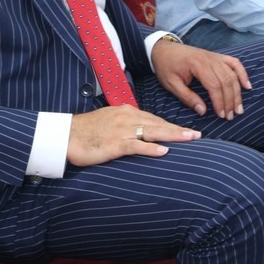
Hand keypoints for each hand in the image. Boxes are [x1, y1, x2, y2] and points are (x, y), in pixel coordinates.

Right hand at [67, 105, 200, 165]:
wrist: (66, 135)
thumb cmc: (86, 131)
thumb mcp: (108, 124)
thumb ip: (125, 126)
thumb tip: (139, 134)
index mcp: (125, 112)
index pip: (153, 119)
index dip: (171, 126)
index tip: (186, 131)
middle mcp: (126, 117)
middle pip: (158, 123)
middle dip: (178, 129)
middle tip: (197, 135)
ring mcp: (121, 129)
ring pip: (152, 131)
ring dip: (172, 135)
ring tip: (189, 139)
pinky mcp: (114, 143)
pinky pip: (136, 145)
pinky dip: (150, 148)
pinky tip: (163, 151)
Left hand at [152, 38, 251, 119]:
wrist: (163, 49)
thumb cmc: (166, 67)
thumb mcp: (171, 84)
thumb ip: (187, 98)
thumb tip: (203, 111)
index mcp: (197, 64)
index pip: (214, 85)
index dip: (220, 102)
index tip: (221, 115)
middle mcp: (209, 58)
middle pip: (226, 81)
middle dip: (231, 100)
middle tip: (231, 116)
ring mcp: (214, 56)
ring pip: (232, 74)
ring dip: (237, 92)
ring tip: (239, 108)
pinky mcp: (217, 56)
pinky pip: (234, 63)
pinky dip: (242, 74)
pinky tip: (247, 86)